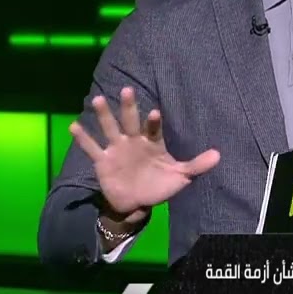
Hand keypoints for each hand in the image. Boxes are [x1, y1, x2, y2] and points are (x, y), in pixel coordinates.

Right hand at [70, 87, 220, 219]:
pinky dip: (82, 138)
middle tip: (127, 90)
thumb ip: (197, 166)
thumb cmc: (159, 185)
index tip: (155, 112)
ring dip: (104, 115)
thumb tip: (219, 155)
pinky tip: (73, 126)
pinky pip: (91, 147)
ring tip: (98, 99)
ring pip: (109, 128)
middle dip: (128, 107)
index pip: (153, 129)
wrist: (136, 203)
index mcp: (152, 142)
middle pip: (130, 121)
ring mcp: (116, 149)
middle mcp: (133, 141)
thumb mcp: (180, 177)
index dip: (153, 122)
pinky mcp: (103, 161)